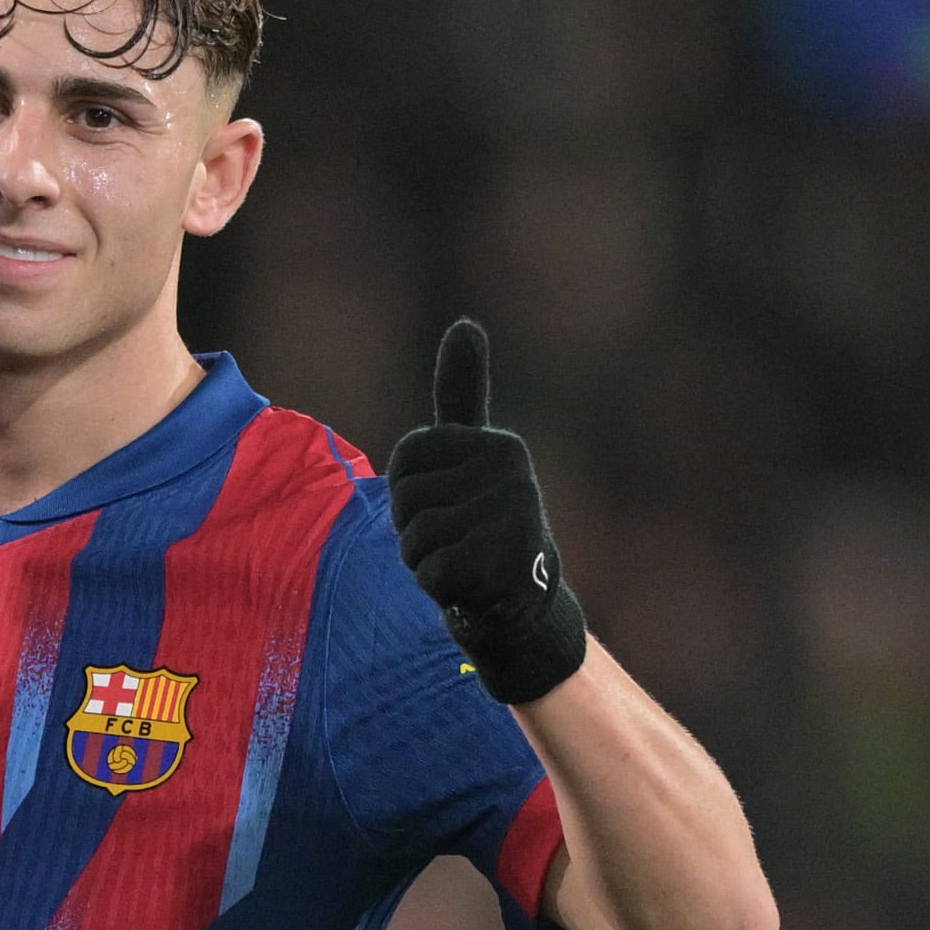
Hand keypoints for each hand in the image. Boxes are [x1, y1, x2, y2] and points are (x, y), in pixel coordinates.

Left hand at [383, 317, 588, 703]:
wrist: (524, 606)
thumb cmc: (486, 524)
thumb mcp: (473, 455)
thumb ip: (462, 394)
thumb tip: (466, 324)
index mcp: (499, 446)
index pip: (406, 458)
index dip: (411, 492)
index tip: (449, 505)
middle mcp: (512, 475)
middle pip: (404, 498)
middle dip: (416, 529)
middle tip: (459, 541)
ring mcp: (510, 519)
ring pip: (413, 537)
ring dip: (426, 561)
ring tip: (465, 562)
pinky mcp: (499, 564)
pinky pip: (427, 570)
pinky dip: (438, 587)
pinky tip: (470, 587)